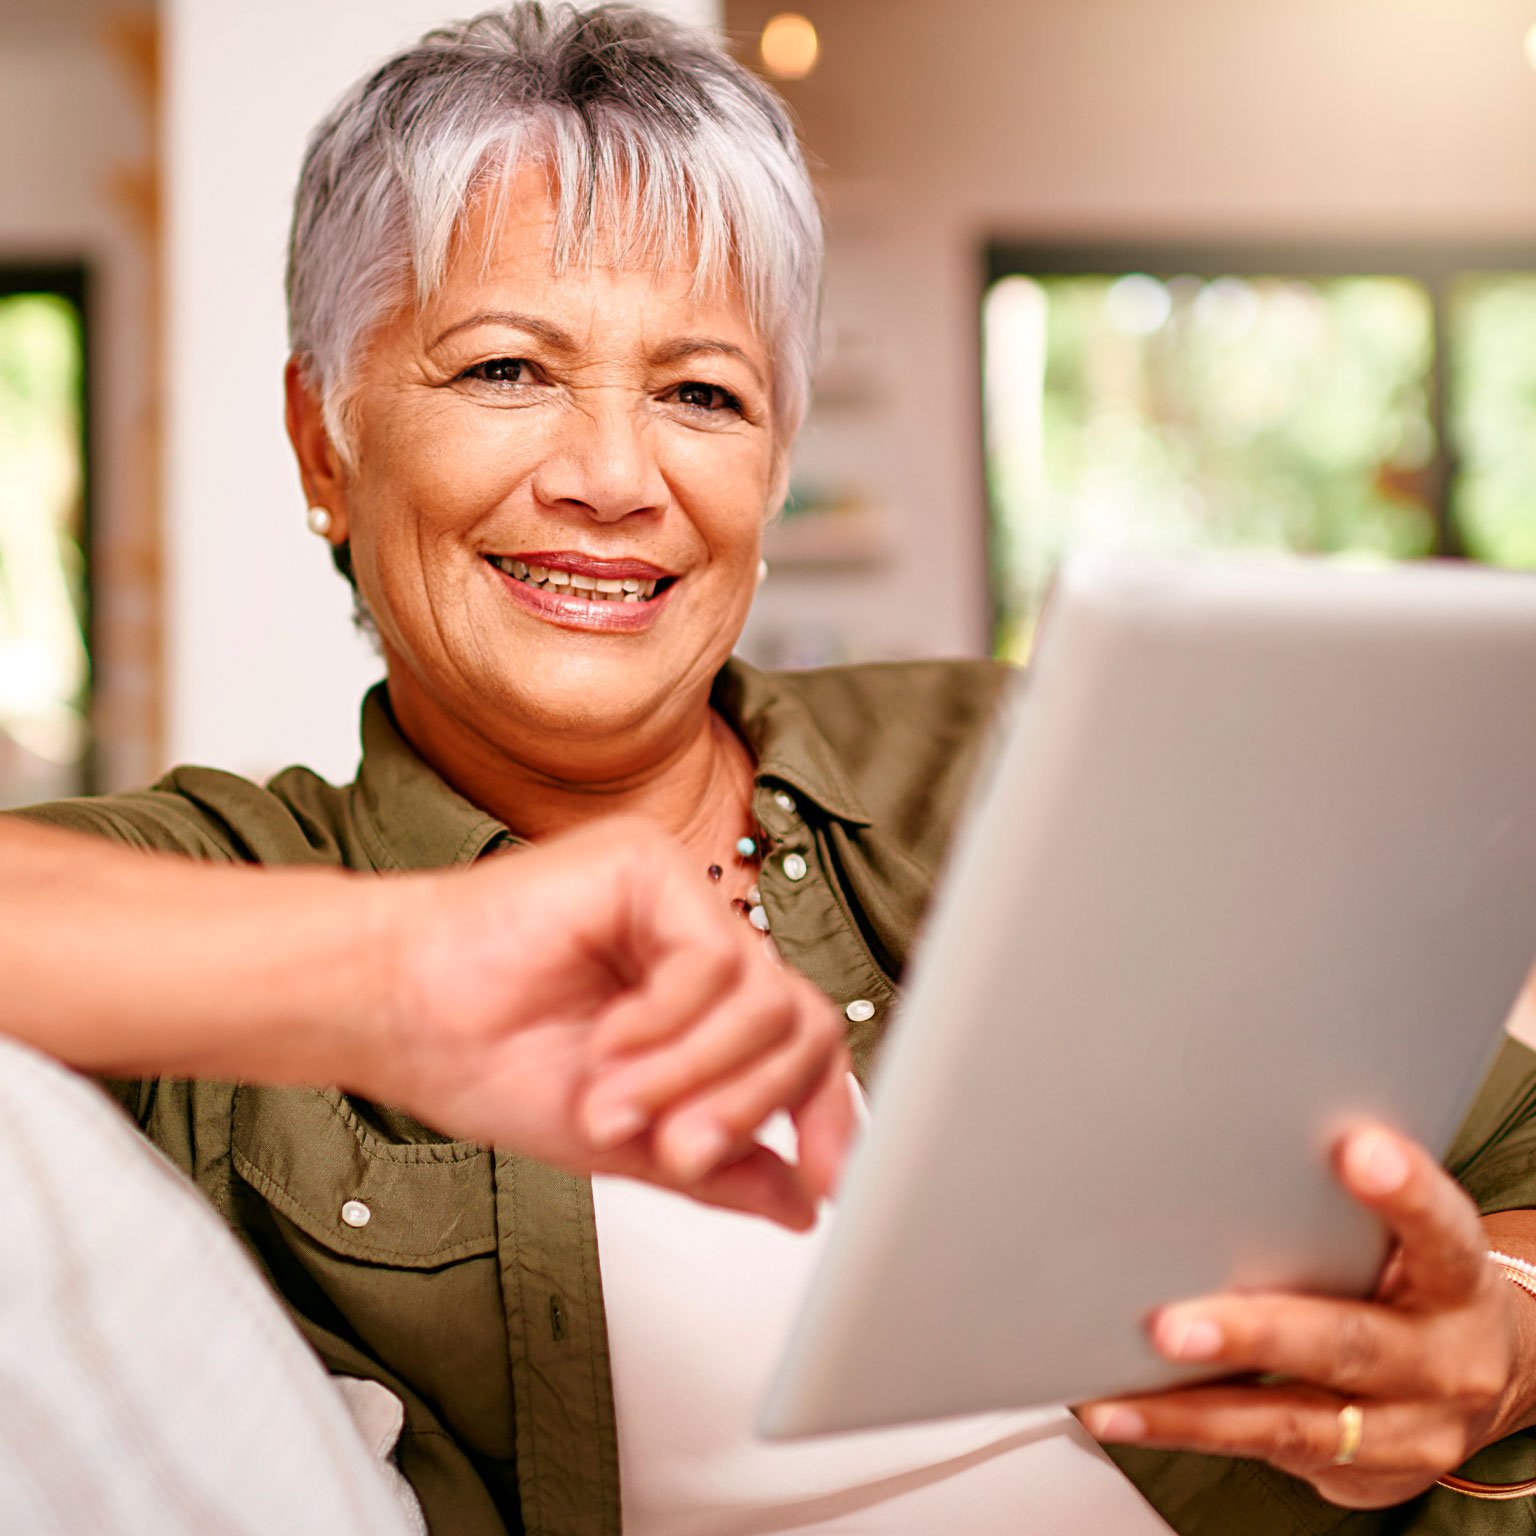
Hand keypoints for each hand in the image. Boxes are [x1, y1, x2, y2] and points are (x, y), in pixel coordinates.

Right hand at [363, 817, 852, 1229]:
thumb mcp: (627, 1140)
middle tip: (678, 1153)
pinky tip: (603, 1042)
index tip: (825, 1183)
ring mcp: (679, 902)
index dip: (827, 1114)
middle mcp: (700, 945)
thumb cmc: (487, 1058)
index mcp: (701, 1003)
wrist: (396, 1014)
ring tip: (613, 1104)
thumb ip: (718, 1165)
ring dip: (691, 1073)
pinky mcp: (649, 867)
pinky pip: (711, 959)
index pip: (802, 1047)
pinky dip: (663, 1022)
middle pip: (799, 1023)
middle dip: (746, 1105)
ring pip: (762, 998)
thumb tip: (800, 1203)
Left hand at [1080, 1126, 1526, 1507]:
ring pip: (1291, 1421)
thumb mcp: (1413, 1236)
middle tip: (1172, 1326)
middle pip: (1347, 1344)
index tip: (1357, 1151)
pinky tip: (1127, 1412)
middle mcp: (1441, 1362)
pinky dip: (1188, 1429)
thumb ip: (1346, 1202)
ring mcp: (1406, 1429)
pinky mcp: (1363, 1473)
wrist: (1482, 1375)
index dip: (1403, 1195)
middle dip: (1252, 1335)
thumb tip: (1235, 1134)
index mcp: (1456, 1281)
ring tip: (1119, 1395)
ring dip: (1193, 1409)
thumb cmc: (1417, 1279)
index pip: (1440, 1233)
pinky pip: (1265, 1450)